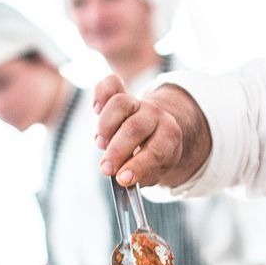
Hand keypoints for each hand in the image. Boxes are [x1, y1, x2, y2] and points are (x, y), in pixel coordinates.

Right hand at [93, 75, 208, 187]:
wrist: (158, 132)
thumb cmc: (153, 157)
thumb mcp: (154, 171)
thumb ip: (139, 174)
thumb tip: (120, 177)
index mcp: (170, 136)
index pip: (155, 150)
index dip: (138, 166)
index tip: (122, 179)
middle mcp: (155, 116)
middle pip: (135, 128)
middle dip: (117, 151)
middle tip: (106, 169)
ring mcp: (138, 103)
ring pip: (120, 104)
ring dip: (105, 126)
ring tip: (100, 144)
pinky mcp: (121, 94)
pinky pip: (110, 85)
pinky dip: (99, 94)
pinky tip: (96, 109)